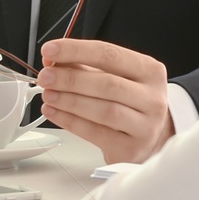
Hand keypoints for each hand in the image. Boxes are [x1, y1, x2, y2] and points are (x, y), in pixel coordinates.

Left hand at [38, 38, 173, 163]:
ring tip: (48, 94)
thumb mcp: (114, 77)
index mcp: (149, 71)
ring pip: (104, 111)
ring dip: (69, 101)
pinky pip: (96, 133)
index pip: (109, 54)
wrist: (150, 138)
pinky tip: (54, 112)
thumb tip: (52, 61)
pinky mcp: (131, 149)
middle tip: (45, 76)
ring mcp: (145, 126)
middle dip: (70, 78)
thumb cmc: (129, 103)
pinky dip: (70, 121)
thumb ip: (83, 66)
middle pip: (107, 84)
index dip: (76, 50)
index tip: (50, 50)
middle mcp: (152, 98)